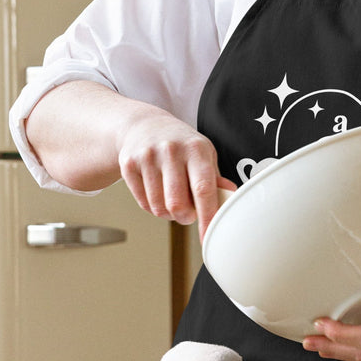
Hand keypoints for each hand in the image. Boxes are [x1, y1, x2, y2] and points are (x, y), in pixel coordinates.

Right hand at [117, 110, 234, 236]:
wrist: (144, 125)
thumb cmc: (180, 144)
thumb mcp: (202, 154)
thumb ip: (215, 178)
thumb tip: (231, 195)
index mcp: (196, 149)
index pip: (203, 188)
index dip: (208, 216)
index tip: (209, 236)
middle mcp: (172, 150)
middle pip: (177, 204)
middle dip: (185, 217)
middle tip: (188, 213)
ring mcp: (148, 157)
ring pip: (159, 207)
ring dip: (168, 214)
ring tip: (171, 199)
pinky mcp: (129, 165)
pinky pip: (144, 203)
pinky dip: (153, 206)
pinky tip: (157, 191)